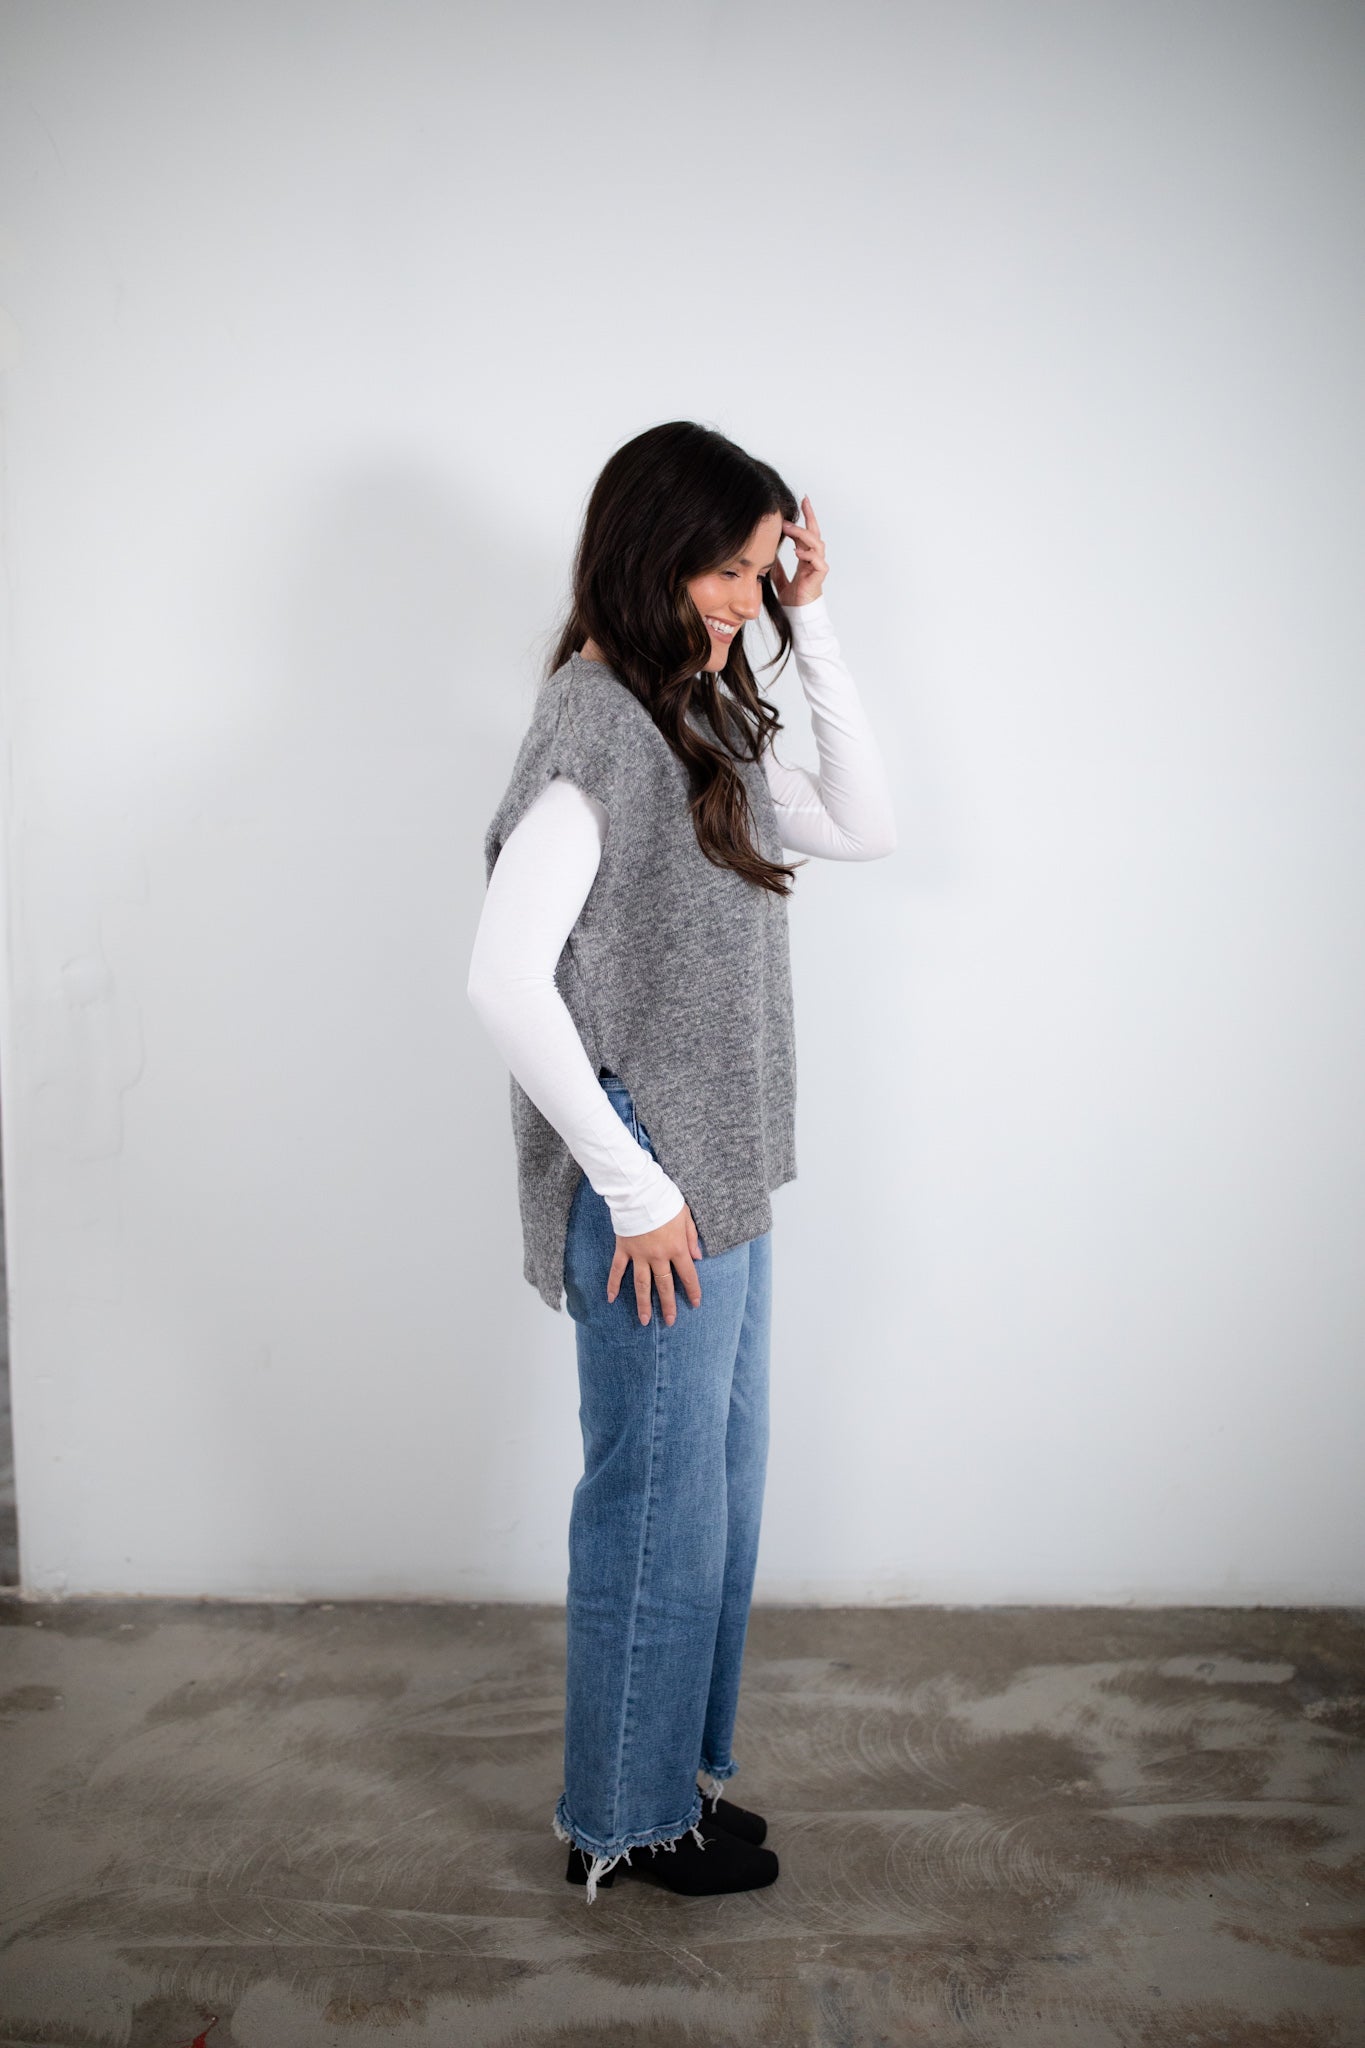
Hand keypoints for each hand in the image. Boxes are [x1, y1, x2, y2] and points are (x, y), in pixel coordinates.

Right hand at [608, 1200, 703, 1325]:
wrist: (639, 1191)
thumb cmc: (665, 1200)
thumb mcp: (685, 1215)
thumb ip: (691, 1237)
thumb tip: (698, 1257)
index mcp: (676, 1248)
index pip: (687, 1275)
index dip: (693, 1290)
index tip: (695, 1303)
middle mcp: (658, 1256)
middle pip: (664, 1285)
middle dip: (668, 1305)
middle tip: (671, 1321)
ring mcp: (639, 1254)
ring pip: (641, 1284)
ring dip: (643, 1303)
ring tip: (645, 1320)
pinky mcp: (623, 1249)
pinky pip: (617, 1270)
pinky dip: (613, 1284)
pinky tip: (611, 1298)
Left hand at [771, 493, 827, 606]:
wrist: (797, 614)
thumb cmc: (792, 598)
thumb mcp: (779, 577)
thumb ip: (776, 565)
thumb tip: (768, 552)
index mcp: (805, 558)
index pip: (806, 534)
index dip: (805, 518)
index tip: (801, 503)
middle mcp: (813, 559)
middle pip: (815, 533)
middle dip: (811, 517)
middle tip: (803, 503)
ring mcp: (818, 567)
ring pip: (817, 544)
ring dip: (803, 534)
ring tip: (789, 529)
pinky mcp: (819, 576)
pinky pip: (818, 562)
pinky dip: (808, 555)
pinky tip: (797, 552)